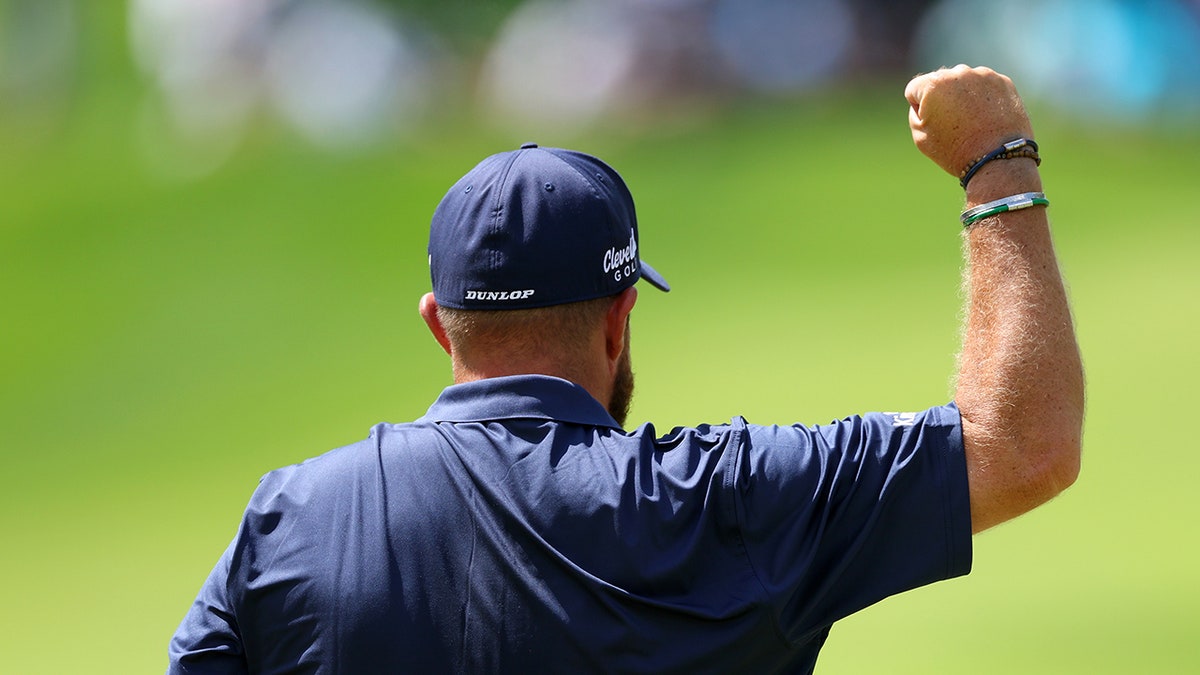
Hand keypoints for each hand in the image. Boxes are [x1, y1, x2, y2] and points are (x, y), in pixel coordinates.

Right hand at [905, 65, 1034, 177]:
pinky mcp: (1003, 81)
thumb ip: (915, 112)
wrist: (997, 159)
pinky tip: (986, 117)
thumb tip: (926, 98)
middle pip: (940, 82)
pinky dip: (983, 97)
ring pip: (964, 82)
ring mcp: (983, 75)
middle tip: (953, 124)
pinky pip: (985, 85)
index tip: (934, 125)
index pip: (914, 90)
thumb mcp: (920, 136)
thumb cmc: (954, 150)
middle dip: (942, 98)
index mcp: (933, 84)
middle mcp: (958, 72)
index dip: (919, 109)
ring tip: (972, 121)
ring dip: (963, 95)